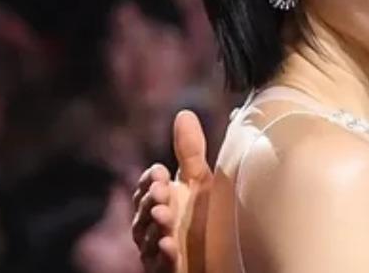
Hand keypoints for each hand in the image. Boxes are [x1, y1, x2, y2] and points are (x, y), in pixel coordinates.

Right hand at [131, 110, 211, 272]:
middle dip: (151, 200)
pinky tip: (170, 246)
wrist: (225, 255)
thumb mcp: (200, 181)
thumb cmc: (207, 216)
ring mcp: (159, 251)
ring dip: (155, 227)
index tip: (161, 171)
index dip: (151, 181)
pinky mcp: (168, 271)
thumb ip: (190, 151)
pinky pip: (160, 267)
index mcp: (160, 202)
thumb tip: (183, 113)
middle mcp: (154, 227)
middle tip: (163, 190)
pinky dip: (163, 257)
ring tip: (164, 215)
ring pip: (148, 240)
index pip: (146, 188)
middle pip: (143, 213)